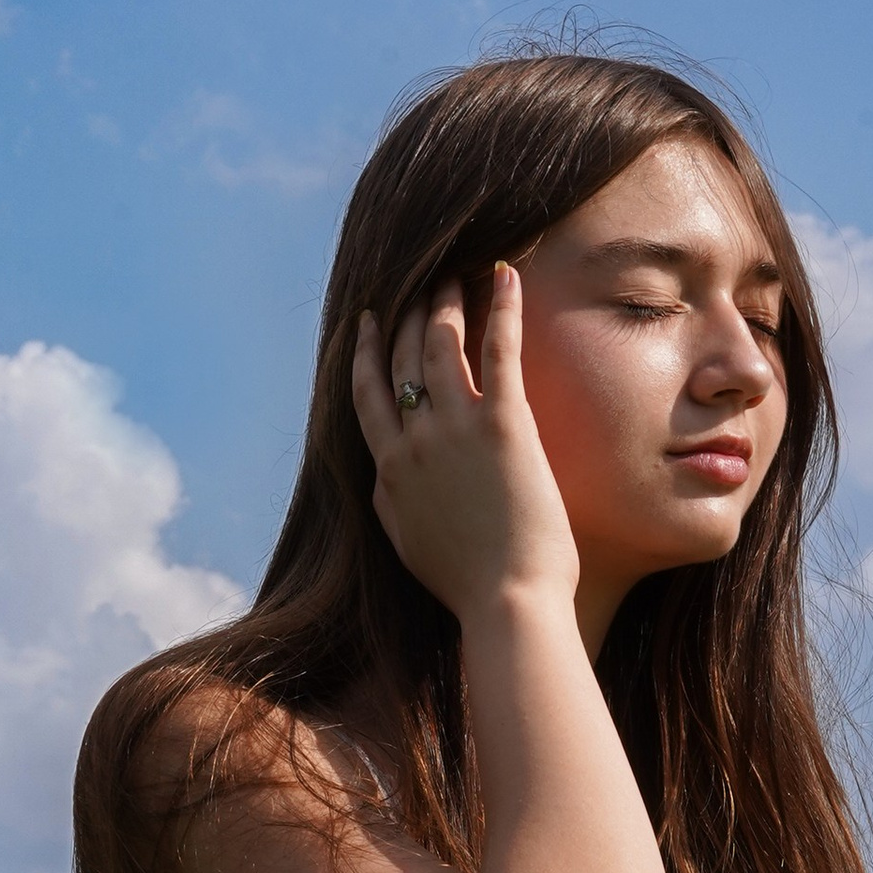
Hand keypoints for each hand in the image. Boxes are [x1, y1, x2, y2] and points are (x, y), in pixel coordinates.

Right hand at [352, 266, 579, 627]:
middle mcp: (414, 439)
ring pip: (442, 343)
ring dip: (447, 299)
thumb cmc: (464, 584)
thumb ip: (388, 502)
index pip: (368, 393)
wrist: (504, 602)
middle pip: (401, 357)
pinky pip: (499, 350)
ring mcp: (456, 428)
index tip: (369, 320)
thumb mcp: (406, 544)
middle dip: (408, 311)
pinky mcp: (503, 425)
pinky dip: (501, 306)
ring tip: (459, 270)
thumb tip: (380, 474)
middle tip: (421, 279)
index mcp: (389, 468)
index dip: (366, 350)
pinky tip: (506, 274)